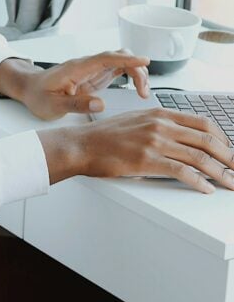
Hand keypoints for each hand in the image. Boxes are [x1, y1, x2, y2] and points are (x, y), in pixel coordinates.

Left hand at [0, 50, 150, 120]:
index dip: (126, 59)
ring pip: (120, 62)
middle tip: (143, 92)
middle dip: (136, 69)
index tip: (144, 61)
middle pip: (118, 57)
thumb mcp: (53, 105)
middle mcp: (87, 66)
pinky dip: (131, 76)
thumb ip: (76, 105)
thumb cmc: (38, 95)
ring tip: (143, 93)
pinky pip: (117, 70)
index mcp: (77, 68)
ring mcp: (92, 70)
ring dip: (135, 72)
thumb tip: (100, 105)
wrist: (30, 89)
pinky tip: (137, 88)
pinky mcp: (95, 76)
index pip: (105, 58)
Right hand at [38, 108, 233, 193]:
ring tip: (230, 183)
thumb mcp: (137, 120)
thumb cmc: (106, 135)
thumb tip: (181, 136)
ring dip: (220, 173)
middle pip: (207, 140)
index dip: (222, 139)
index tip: (230, 151)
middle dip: (228, 157)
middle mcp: (160, 125)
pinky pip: (182, 172)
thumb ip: (159, 124)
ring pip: (199, 157)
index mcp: (160, 113)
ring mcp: (155, 142)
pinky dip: (199, 182)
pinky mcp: (148, 160)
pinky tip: (206, 188)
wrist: (83, 145)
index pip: (202, 123)